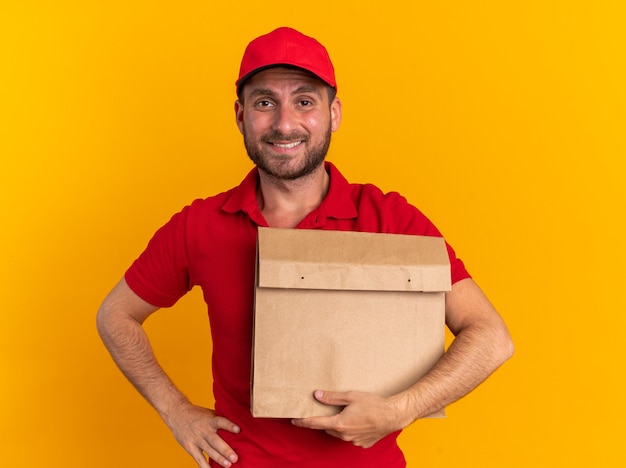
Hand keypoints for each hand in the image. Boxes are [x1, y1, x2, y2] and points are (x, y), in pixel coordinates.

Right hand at [166, 403, 239, 467]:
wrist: (177, 414)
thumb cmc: (197, 414)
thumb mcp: (209, 413)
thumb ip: (220, 420)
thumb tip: (238, 424)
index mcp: (210, 420)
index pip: (221, 422)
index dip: (230, 425)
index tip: (238, 430)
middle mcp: (204, 430)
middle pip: (215, 441)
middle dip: (225, 450)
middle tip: (234, 457)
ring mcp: (196, 439)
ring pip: (209, 450)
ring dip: (219, 458)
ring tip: (228, 465)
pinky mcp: (190, 447)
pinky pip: (198, 458)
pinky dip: (204, 466)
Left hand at [291, 390, 406, 447]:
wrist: (393, 416)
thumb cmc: (374, 404)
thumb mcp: (351, 396)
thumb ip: (332, 397)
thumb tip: (317, 395)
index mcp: (339, 423)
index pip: (315, 423)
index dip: (303, 421)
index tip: (294, 420)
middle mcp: (344, 435)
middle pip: (327, 428)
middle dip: (323, 420)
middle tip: (322, 410)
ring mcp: (353, 441)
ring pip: (338, 433)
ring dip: (337, 425)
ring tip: (343, 414)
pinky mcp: (362, 443)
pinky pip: (350, 437)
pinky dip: (349, 430)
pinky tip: (356, 421)